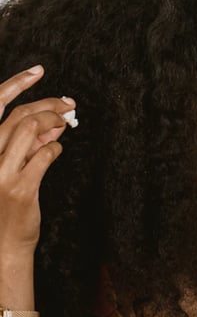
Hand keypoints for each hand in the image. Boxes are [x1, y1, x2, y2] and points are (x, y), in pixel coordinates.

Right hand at [0, 65, 74, 258]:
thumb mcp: (11, 169)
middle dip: (48, 105)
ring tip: (66, 123)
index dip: (18, 83)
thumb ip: (27, 146)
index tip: (39, 72)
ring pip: (29, 131)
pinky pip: (44, 156)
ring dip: (53, 123)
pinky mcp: (21, 188)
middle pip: (19, 116)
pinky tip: (57, 150)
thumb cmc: (6, 207)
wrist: (1, 243)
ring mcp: (2, 172)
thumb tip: (51, 125)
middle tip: (69, 104)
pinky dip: (55, 148)